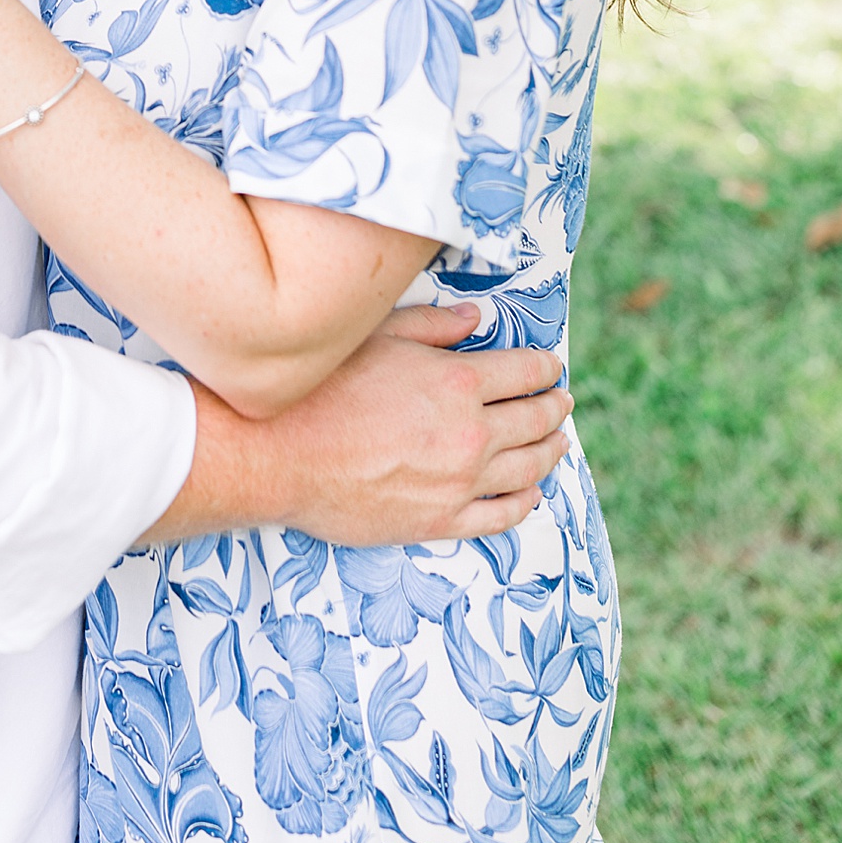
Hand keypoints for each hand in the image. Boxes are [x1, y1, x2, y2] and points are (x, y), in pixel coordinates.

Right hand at [143, 302, 574, 548]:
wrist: (279, 455)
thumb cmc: (321, 388)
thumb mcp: (376, 338)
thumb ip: (432, 328)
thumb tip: (475, 320)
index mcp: (457, 381)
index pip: (524, 373)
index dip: (544, 368)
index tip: (551, 367)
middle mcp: (470, 433)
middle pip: (534, 421)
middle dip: (553, 408)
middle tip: (561, 402)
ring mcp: (459, 483)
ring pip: (527, 468)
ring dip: (550, 452)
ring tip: (557, 443)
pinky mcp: (441, 522)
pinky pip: (501, 515)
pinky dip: (524, 501)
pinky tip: (529, 493)